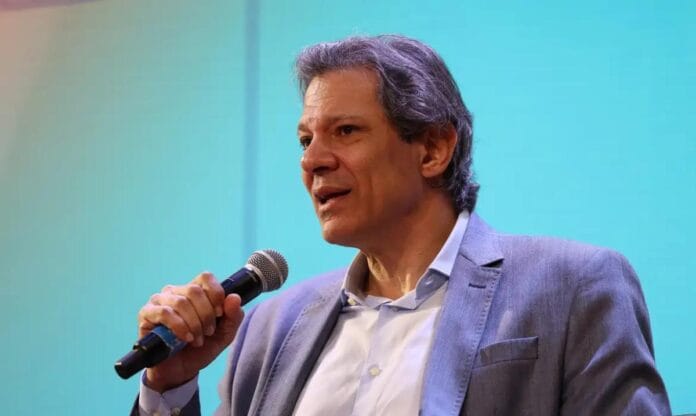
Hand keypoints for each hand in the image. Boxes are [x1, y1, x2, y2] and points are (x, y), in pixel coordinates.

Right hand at [137, 272, 244, 392]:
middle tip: (208, 332)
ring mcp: (159, 301)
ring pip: (180, 302)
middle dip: (206, 314)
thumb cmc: (201, 349)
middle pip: (194, 290)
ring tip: (197, 340)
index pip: (205, 278)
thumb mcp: (224, 335)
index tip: (220, 314)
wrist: (180, 371)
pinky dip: (179, 326)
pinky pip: (164, 312)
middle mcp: (176, 292)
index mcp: (195, 291)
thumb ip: (234, 316)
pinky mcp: (146, 314)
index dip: (216, 294)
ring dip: (194, 323)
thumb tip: (234, 297)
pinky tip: (185, 338)